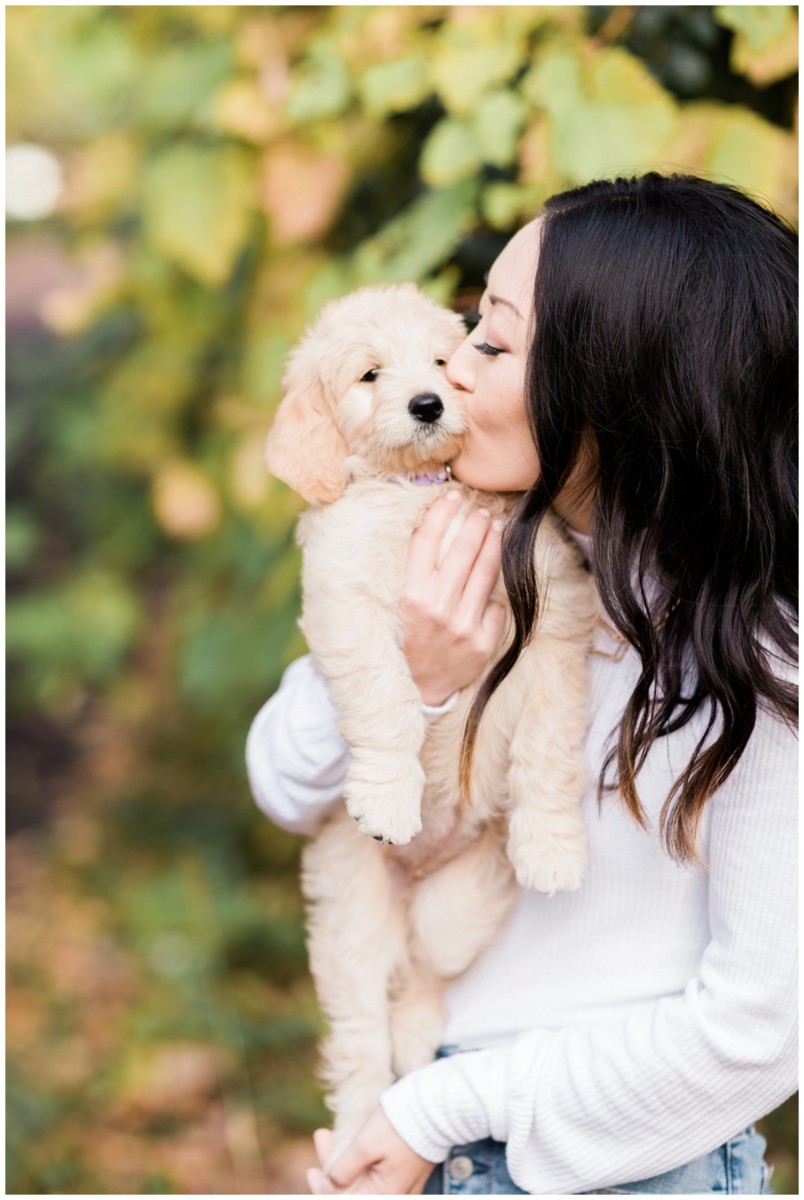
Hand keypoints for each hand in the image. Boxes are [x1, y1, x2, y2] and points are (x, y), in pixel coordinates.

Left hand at [307, 1111, 434, 1194]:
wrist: (439, 1108)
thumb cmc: (401, 1125)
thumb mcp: (366, 1144)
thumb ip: (345, 1169)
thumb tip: (330, 1185)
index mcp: (383, 1195)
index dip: (323, 1190)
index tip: (312, 1171)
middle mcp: (395, 1195)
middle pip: (355, 1190)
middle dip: (333, 1167)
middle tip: (323, 1136)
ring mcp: (405, 1186)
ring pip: (367, 1181)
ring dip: (346, 1161)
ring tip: (333, 1134)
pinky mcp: (411, 1174)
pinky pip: (381, 1176)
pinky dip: (363, 1161)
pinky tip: (353, 1143)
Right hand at [401, 494, 506, 705]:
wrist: (417, 689)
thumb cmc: (403, 640)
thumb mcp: (395, 605)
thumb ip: (410, 571)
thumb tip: (427, 527)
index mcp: (409, 596)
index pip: (427, 541)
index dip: (442, 513)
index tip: (452, 497)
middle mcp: (436, 609)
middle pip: (462, 551)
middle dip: (475, 524)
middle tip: (483, 510)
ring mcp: (462, 627)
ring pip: (486, 572)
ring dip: (494, 544)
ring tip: (497, 528)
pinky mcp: (482, 643)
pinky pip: (495, 606)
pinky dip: (492, 595)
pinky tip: (492, 581)